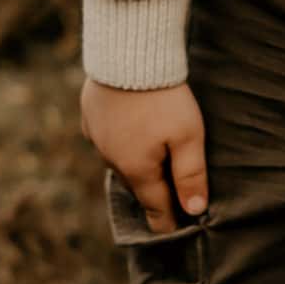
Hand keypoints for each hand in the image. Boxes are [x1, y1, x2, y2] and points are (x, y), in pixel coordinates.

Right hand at [79, 76, 208, 228]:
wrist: (127, 53)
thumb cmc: (164, 97)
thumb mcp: (188, 136)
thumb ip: (191, 175)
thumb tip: (194, 210)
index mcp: (137, 170)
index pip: (155, 209)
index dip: (168, 222)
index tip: (177, 230)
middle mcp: (111, 160)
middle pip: (139, 186)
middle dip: (155, 193)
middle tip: (173, 196)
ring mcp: (97, 139)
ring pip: (121, 163)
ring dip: (138, 166)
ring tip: (155, 162)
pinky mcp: (90, 117)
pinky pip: (108, 140)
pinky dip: (122, 143)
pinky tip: (132, 133)